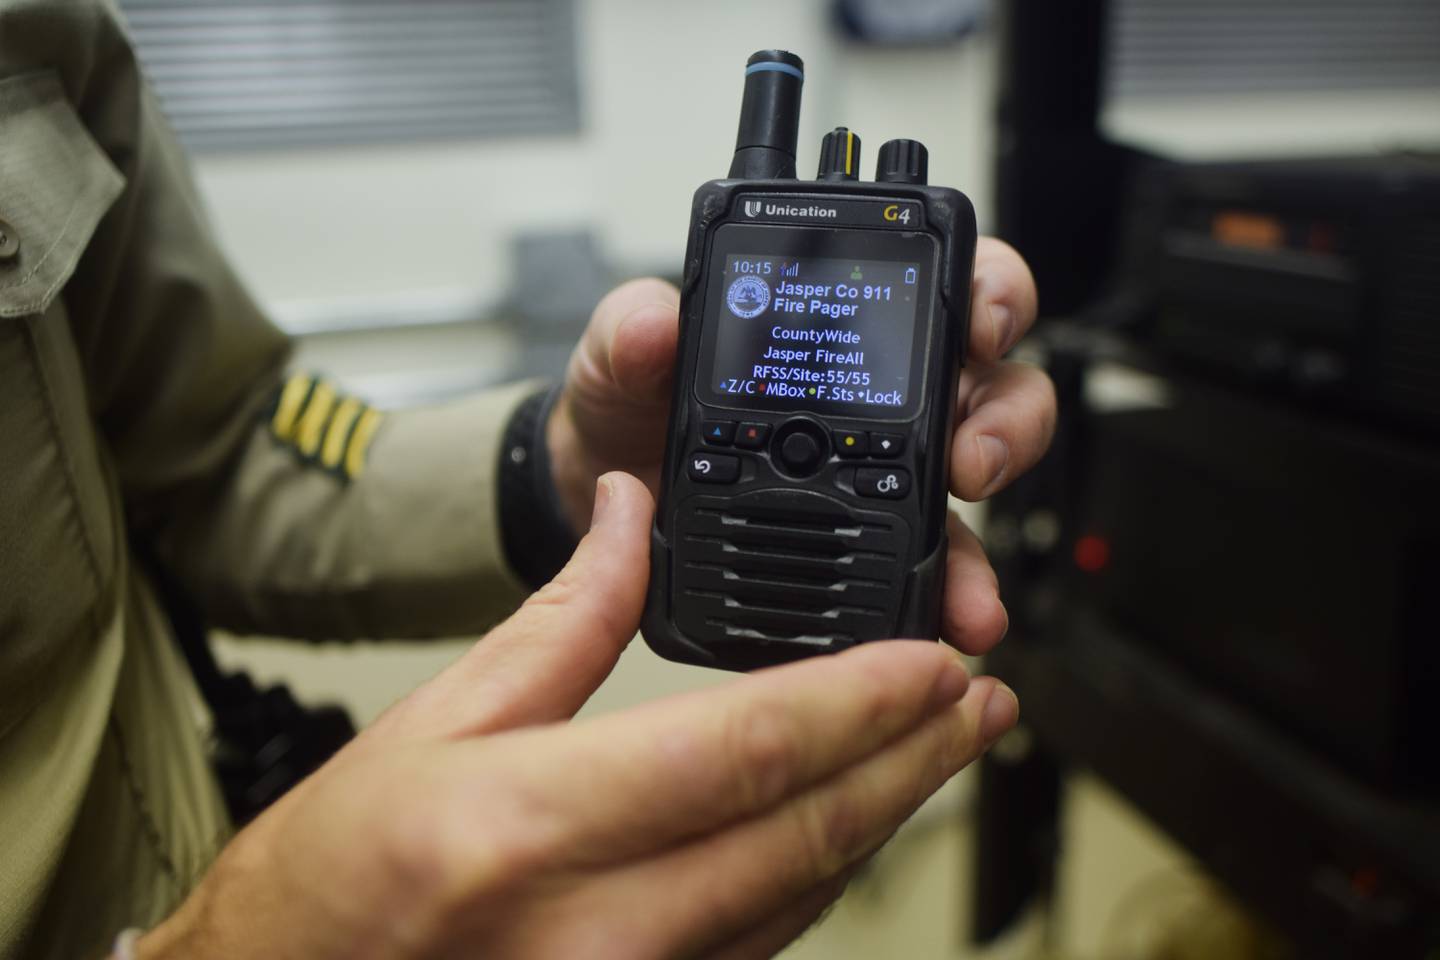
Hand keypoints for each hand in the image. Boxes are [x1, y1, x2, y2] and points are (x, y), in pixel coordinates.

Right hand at [137, 473, 1017, 958]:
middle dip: (912, 761)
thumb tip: (627, 514)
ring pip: (800, 897)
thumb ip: (562, 615)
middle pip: (804, 834)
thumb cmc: (334, 876)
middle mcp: (592, 931)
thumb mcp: (438, 717)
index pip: (743, 751)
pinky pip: (761, 944)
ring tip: (941, 752)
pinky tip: (849, 827)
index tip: (932, 661)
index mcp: (530, 826)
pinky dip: (816, 876)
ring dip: (883, 817)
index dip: (859, 701)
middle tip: (980, 703)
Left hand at [549, 239, 1052, 654]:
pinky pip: (927, 566)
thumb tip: (656, 324)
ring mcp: (883, 475)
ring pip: (973, 490)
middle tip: (970, 460)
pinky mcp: (865, 544)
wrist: (598, 493)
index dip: (990, 296)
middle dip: (1005, 422)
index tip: (982, 328)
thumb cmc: (629, 405)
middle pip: (990, 390)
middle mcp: (882, 395)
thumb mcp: (621, 354)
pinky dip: (948, 595)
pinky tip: (944, 619)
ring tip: (969, 582)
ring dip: (985, 535)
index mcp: (839, 328)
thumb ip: (634, 329)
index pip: (945, 289)